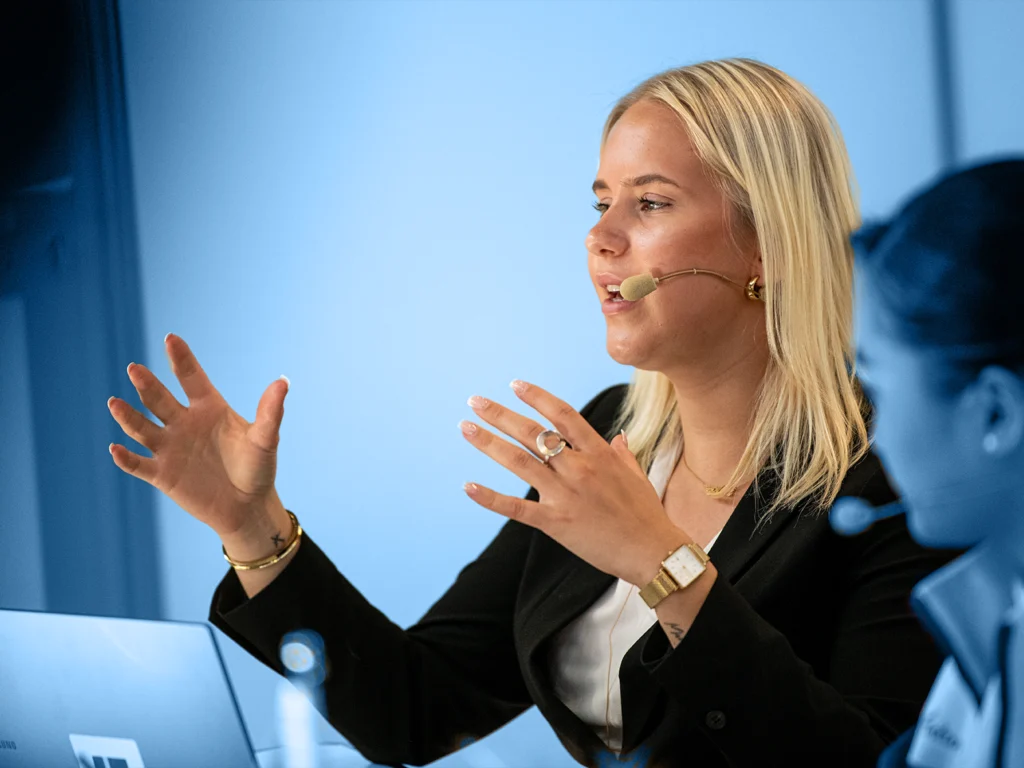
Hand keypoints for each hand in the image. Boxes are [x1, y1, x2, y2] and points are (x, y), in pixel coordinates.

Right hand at [106, 333, 288, 538]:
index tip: (171, 338)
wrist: (247, 507)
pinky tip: (116, 448)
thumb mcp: (265, 439)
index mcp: (208, 408)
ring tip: (114, 403)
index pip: (191, 378)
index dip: (181, 359)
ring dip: (128, 416)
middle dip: (147, 385)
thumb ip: (270, 412)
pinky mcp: (162, 475)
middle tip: (135, 369)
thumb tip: (283, 381)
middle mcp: (184, 423)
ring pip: (142, 428)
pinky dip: (126, 458)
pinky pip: (138, 464)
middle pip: (160, 399)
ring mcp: (170, 447)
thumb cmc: (258, 468)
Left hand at [458, 380, 690, 585]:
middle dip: (501, 414)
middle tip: (475, 401)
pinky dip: (490, 498)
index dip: (536, 397)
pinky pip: (517, 507)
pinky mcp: (556, 522)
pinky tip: (468, 486)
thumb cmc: (646, 514)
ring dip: (489, 442)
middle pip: (533, 432)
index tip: (515, 385)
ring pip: (519, 461)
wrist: (652, 552)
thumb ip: (621, 453)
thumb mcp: (637, 475)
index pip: (562, 414)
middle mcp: (579, 468)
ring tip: (466, 428)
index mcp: (599, 453)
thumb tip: (617, 437)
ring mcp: (565, 494)